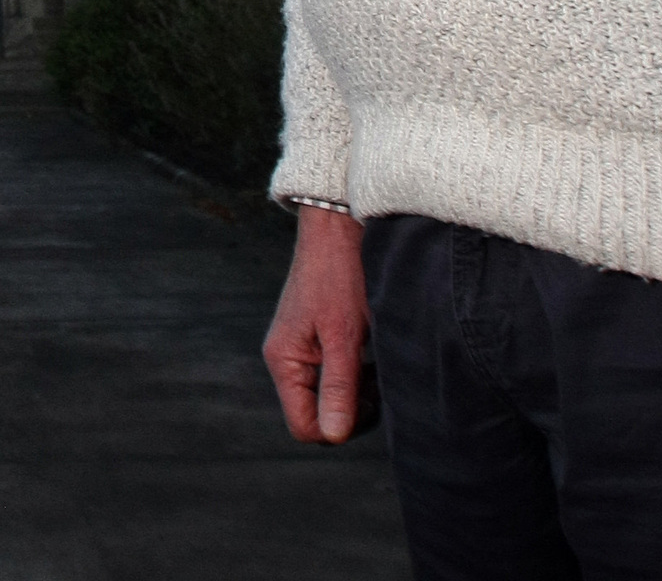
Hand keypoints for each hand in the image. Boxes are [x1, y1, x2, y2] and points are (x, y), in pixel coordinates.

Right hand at [262, 204, 374, 443]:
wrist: (340, 225)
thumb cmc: (340, 274)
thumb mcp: (344, 334)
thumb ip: (338, 386)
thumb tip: (334, 436)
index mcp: (283, 361)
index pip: (304, 426)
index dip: (339, 426)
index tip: (369, 402)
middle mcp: (287, 358)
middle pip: (317, 413)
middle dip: (351, 407)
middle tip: (377, 378)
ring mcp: (302, 348)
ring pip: (330, 395)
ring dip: (357, 388)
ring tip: (377, 359)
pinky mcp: (318, 337)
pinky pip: (337, 373)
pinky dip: (358, 370)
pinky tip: (373, 349)